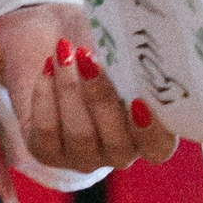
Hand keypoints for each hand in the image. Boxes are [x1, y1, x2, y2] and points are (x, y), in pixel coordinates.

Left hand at [0, 4, 177, 172]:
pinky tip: (48, 67)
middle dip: (101, 98)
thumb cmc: (107, 52)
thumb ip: (135, 62)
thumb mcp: (124, 54)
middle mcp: (120, 153)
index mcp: (150, 136)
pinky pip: (46, 132)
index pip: (157, 147)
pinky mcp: (49, 152)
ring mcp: (83, 157)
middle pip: (116, 143)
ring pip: (79, 135)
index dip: (151, 130)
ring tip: (64, 54)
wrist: (64, 53)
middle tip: (89, 58)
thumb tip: (132, 46)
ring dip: (69, 90)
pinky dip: (45, 96)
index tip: (140, 100)